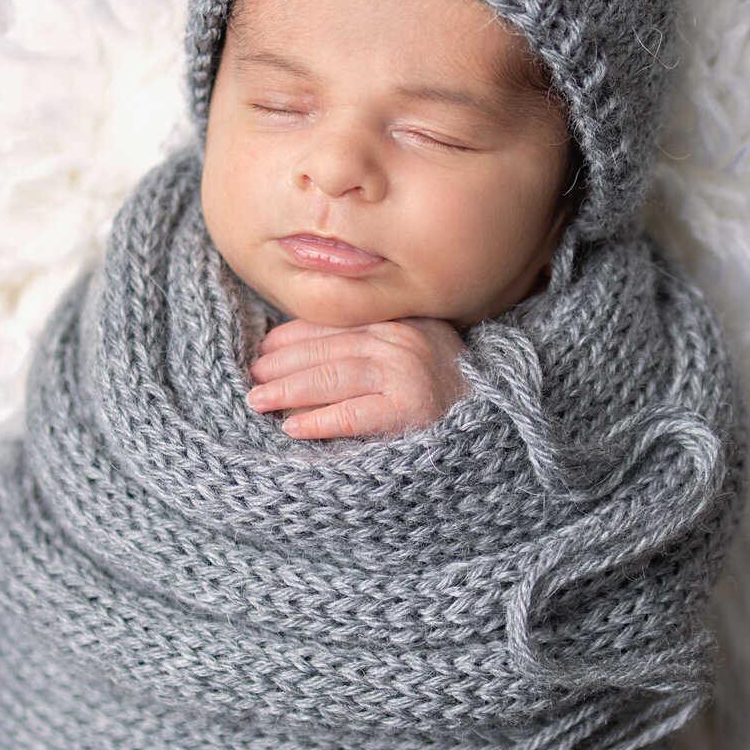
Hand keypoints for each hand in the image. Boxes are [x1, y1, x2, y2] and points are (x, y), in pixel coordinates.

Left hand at [248, 317, 468, 438]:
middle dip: (283, 363)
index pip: (336, 324)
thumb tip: (302, 349)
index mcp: (399, 322)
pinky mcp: (410, 410)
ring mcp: (407, 374)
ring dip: (289, 389)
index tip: (265, 348)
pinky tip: (294, 428)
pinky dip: (320, 420)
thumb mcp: (415, 351)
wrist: (496, 422)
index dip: (294, 335)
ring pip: (334, 376)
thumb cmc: (448, 393)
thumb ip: (372, 344)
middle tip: (252, 377)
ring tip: (259, 401)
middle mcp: (402, 340)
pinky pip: (354, 415)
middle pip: (329, 348)